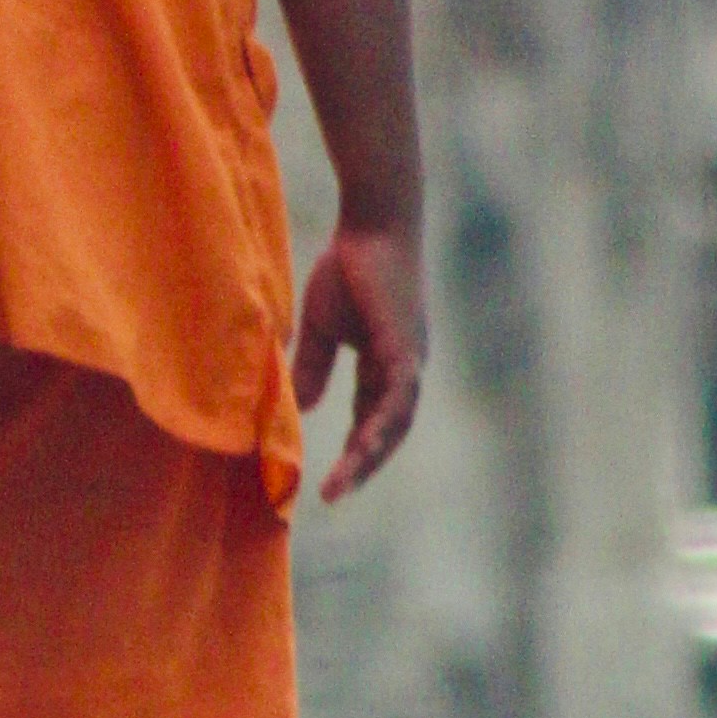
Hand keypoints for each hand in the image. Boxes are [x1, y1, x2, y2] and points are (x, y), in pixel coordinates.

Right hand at [293, 220, 426, 504]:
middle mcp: (404, 369)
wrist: (371, 223)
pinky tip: (362, 448)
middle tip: (334, 493)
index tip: (328, 481)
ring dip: (369, 456)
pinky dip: (381, 427)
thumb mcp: (322, 326)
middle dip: (362, 464)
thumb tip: (307, 407)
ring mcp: (409, 360)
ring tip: (344, 483)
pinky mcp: (405, 348)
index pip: (371, 419)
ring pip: (395, 424)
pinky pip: (397, 400)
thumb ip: (315, 366)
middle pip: (387, 430)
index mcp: (386, 364)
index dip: (352, 450)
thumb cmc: (349, 265)